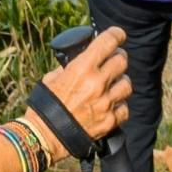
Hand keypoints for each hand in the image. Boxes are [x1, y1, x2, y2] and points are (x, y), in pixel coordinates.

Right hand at [43, 24, 128, 142]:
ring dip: (120, 82)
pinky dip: (119, 106)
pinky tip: (110, 105)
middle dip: (118, 57)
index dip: (116, 35)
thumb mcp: (52, 78)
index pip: (108, 42)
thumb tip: (79, 60)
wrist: (44, 136)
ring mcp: (106, 103)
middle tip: (113, 60)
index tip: (118, 34)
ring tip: (112, 85)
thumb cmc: (44, 106)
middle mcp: (98, 83)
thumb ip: (69, 68)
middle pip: (122, 60)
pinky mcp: (110, 121)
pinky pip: (124, 108)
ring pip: (127, 84)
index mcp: (82, 68)